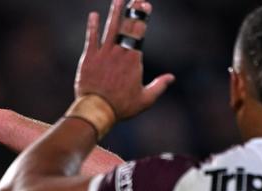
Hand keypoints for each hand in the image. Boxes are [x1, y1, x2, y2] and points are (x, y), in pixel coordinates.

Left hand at [74, 0, 174, 120]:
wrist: (98, 110)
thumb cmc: (122, 107)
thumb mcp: (145, 99)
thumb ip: (159, 86)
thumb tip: (171, 78)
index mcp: (133, 60)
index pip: (140, 32)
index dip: (142, 16)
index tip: (146, 5)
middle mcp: (119, 52)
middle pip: (127, 26)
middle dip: (132, 10)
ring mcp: (103, 54)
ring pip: (110, 28)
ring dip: (115, 12)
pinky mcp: (89, 58)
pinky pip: (91, 38)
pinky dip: (93, 26)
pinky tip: (94, 15)